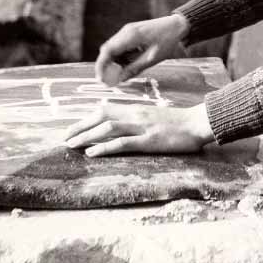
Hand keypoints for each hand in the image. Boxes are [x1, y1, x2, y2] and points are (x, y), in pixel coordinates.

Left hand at [63, 102, 213, 156]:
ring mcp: (141, 127)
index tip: (74, 127)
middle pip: (101, 116)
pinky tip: (92, 153)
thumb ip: (138, 119)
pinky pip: (121, 143)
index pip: (106, 109)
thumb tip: (123, 125)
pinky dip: (104, 148)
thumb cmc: (178, 123)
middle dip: (81, 126)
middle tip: (64, 137)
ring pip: (107, 128)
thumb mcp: (154, 117)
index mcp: (136, 109)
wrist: (197, 123)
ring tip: (71, 145)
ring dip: (86, 136)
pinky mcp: (148, 140)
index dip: (87, 118)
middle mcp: (135, 115)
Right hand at [95, 14, 189, 85]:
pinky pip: (119, 45)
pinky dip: (118, 56)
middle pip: (107, 49)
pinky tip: (125, 65)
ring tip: (118, 74)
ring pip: (112, 47)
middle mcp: (126, 31)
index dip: (101, 65)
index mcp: (131, 36)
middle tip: (107, 80)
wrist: (176, 25)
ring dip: (112, 61)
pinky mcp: (130, 32)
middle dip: (104, 65)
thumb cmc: (167, 40)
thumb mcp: (152, 58)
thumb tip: (121, 79)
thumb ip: (135, 68)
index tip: (101, 79)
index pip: (108, 51)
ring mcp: (127, 30)